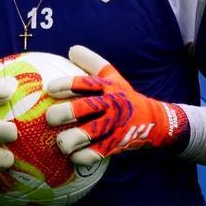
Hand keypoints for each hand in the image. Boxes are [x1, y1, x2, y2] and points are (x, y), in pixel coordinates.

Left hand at [44, 45, 189, 166]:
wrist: (154, 122)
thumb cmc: (125, 97)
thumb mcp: (114, 77)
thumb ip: (93, 63)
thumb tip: (72, 49)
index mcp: (109, 87)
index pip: (85, 83)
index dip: (65, 85)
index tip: (50, 89)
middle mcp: (112, 105)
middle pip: (83, 108)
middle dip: (62, 113)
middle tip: (50, 118)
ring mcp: (114, 126)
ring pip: (86, 134)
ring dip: (68, 140)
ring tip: (60, 142)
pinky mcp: (115, 145)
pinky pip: (93, 154)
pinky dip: (80, 156)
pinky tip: (73, 155)